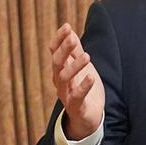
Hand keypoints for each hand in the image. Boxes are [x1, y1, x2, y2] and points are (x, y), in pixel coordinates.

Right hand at [50, 23, 104, 141]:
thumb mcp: (80, 67)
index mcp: (60, 70)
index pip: (54, 52)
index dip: (59, 39)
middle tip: (72, 38)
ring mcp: (66, 94)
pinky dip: (83, 87)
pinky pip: (77, 97)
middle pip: (57, 63)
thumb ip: (74, 51)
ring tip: (87, 56)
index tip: (66, 26)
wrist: (87, 118)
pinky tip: (91, 77)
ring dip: (74, 66)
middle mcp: (60, 81)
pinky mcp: (76, 107)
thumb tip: (70, 31)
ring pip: (64, 78)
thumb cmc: (83, 89)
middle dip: (63, 50)